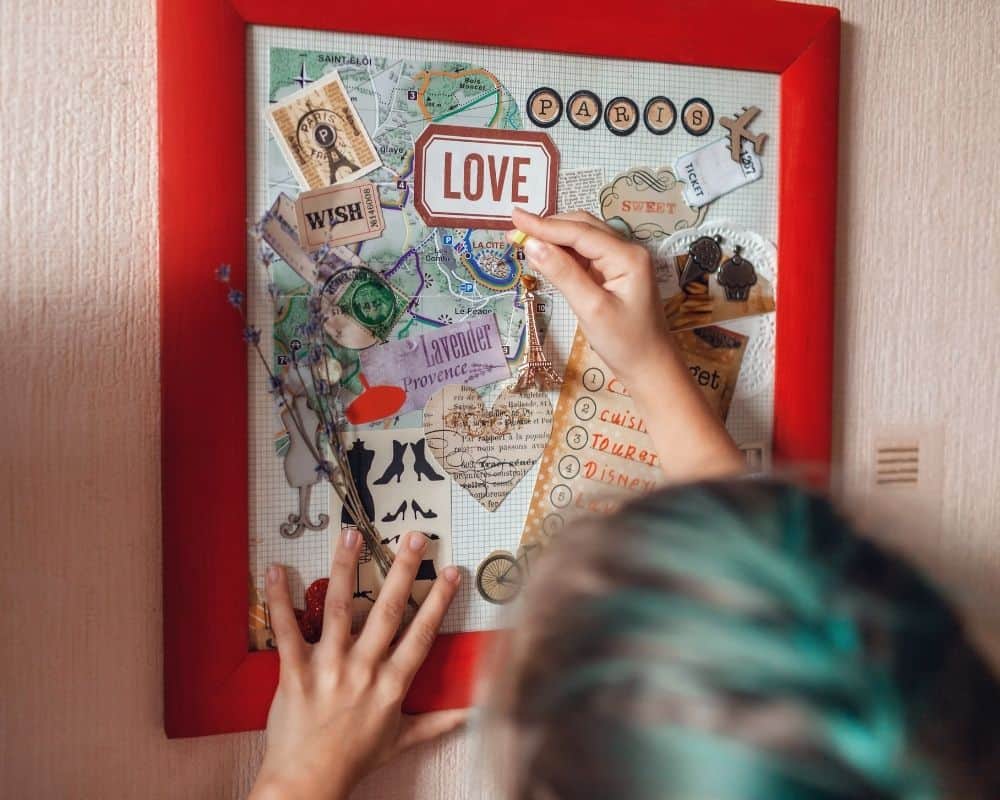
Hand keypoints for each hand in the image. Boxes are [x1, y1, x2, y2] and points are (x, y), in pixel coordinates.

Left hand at [250, 529, 466, 799]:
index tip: (451, 571)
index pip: (421, 634)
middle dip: (402, 571)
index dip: (438, 601)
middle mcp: (363, 670)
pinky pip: (286, 630)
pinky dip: (279, 600)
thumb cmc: (354, 761)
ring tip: (351, 535)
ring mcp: (327, 668)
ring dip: (345, 568)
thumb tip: (472, 714)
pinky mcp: (293, 672)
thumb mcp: (400, 740)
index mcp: (391, 684)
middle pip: (385, 611)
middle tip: (413, 537)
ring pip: (338, 608)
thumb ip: (436, 723)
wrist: (309, 784)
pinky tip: (276, 570)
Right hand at [508, 208, 672, 384]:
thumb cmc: (625, 343)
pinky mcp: (613, 274)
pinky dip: (563, 253)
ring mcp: (621, 262)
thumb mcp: (591, 309)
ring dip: (554, 237)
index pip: (580, 232)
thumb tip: (532, 245)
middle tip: (514, 230)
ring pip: (583, 239)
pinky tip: (545, 255)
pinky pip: (585, 255)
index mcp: (627, 256)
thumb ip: (562, 274)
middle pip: (583, 228)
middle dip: (549, 227)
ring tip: (524, 239)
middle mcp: (627, 251)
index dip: (545, 225)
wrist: (650, 368)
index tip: (515, 218)